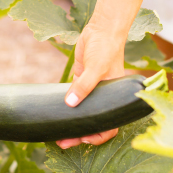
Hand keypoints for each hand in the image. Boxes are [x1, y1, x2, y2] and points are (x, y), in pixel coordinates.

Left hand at [57, 22, 125, 148]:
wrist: (102, 30)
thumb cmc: (106, 48)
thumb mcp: (96, 67)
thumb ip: (83, 86)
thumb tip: (69, 104)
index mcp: (115, 98)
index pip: (110, 125)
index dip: (98, 136)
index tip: (84, 139)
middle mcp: (105, 98)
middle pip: (94, 124)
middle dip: (80, 135)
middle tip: (63, 143)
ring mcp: (93, 90)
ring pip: (83, 114)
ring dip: (72, 124)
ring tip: (58, 135)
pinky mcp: (82, 81)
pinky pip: (74, 99)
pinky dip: (67, 108)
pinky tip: (56, 115)